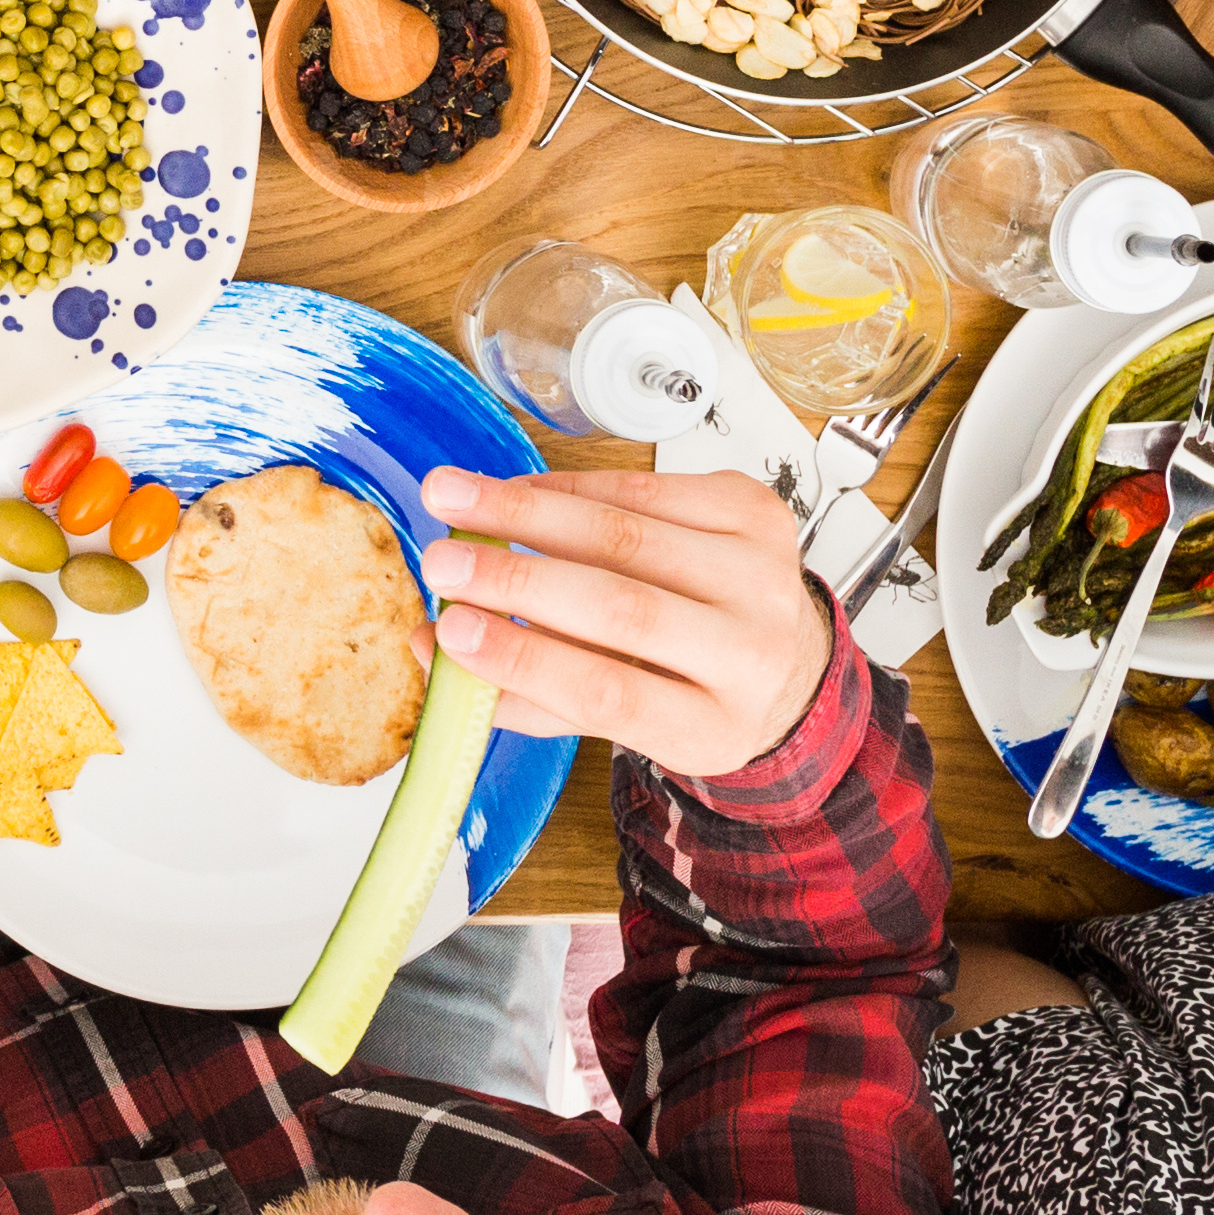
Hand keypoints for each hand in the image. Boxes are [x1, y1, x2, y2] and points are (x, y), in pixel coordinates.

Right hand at [412, 463, 835, 782]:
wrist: (784, 653)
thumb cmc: (685, 690)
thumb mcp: (619, 722)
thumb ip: (526, 693)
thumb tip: (430, 647)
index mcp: (715, 727)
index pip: (611, 693)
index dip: (525, 659)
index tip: (450, 630)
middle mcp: (754, 652)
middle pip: (622, 608)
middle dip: (515, 579)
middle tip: (439, 561)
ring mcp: (762, 574)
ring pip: (628, 533)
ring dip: (527, 512)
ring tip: (453, 497)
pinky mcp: (757, 510)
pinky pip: (646, 489)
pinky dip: (570, 487)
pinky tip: (518, 492)